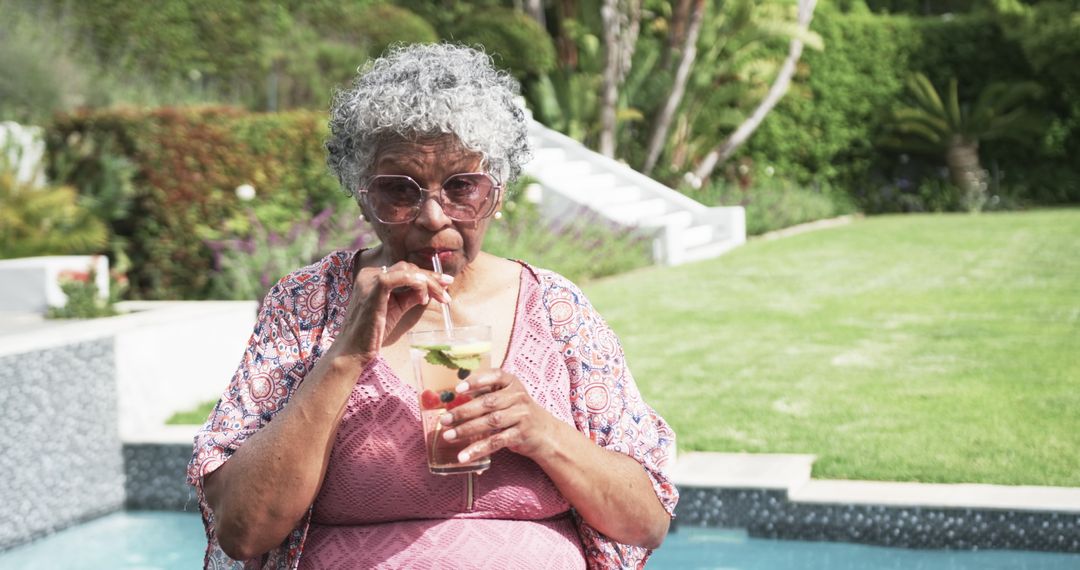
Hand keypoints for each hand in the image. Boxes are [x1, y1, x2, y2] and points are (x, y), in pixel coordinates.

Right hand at [330, 261, 451, 364]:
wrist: (354, 350)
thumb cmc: (372, 333)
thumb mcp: (396, 309)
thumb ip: (411, 296)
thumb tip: (432, 288)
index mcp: (372, 277)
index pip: (404, 270)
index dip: (426, 276)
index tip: (444, 284)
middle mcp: (369, 274)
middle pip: (408, 268)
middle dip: (431, 278)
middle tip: (447, 290)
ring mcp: (371, 279)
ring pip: (408, 270)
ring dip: (429, 282)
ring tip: (441, 297)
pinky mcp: (375, 287)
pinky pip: (403, 277)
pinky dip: (418, 284)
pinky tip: (423, 298)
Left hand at [438, 369, 559, 462]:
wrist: (544, 432)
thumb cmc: (517, 411)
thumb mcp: (507, 396)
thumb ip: (486, 393)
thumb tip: (454, 397)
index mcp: (512, 382)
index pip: (495, 375)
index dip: (476, 381)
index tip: (458, 388)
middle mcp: (518, 397)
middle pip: (488, 402)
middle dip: (464, 411)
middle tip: (445, 419)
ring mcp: (521, 416)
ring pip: (491, 422)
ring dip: (467, 429)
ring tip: (449, 435)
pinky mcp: (520, 435)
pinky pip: (496, 442)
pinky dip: (478, 449)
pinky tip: (464, 455)